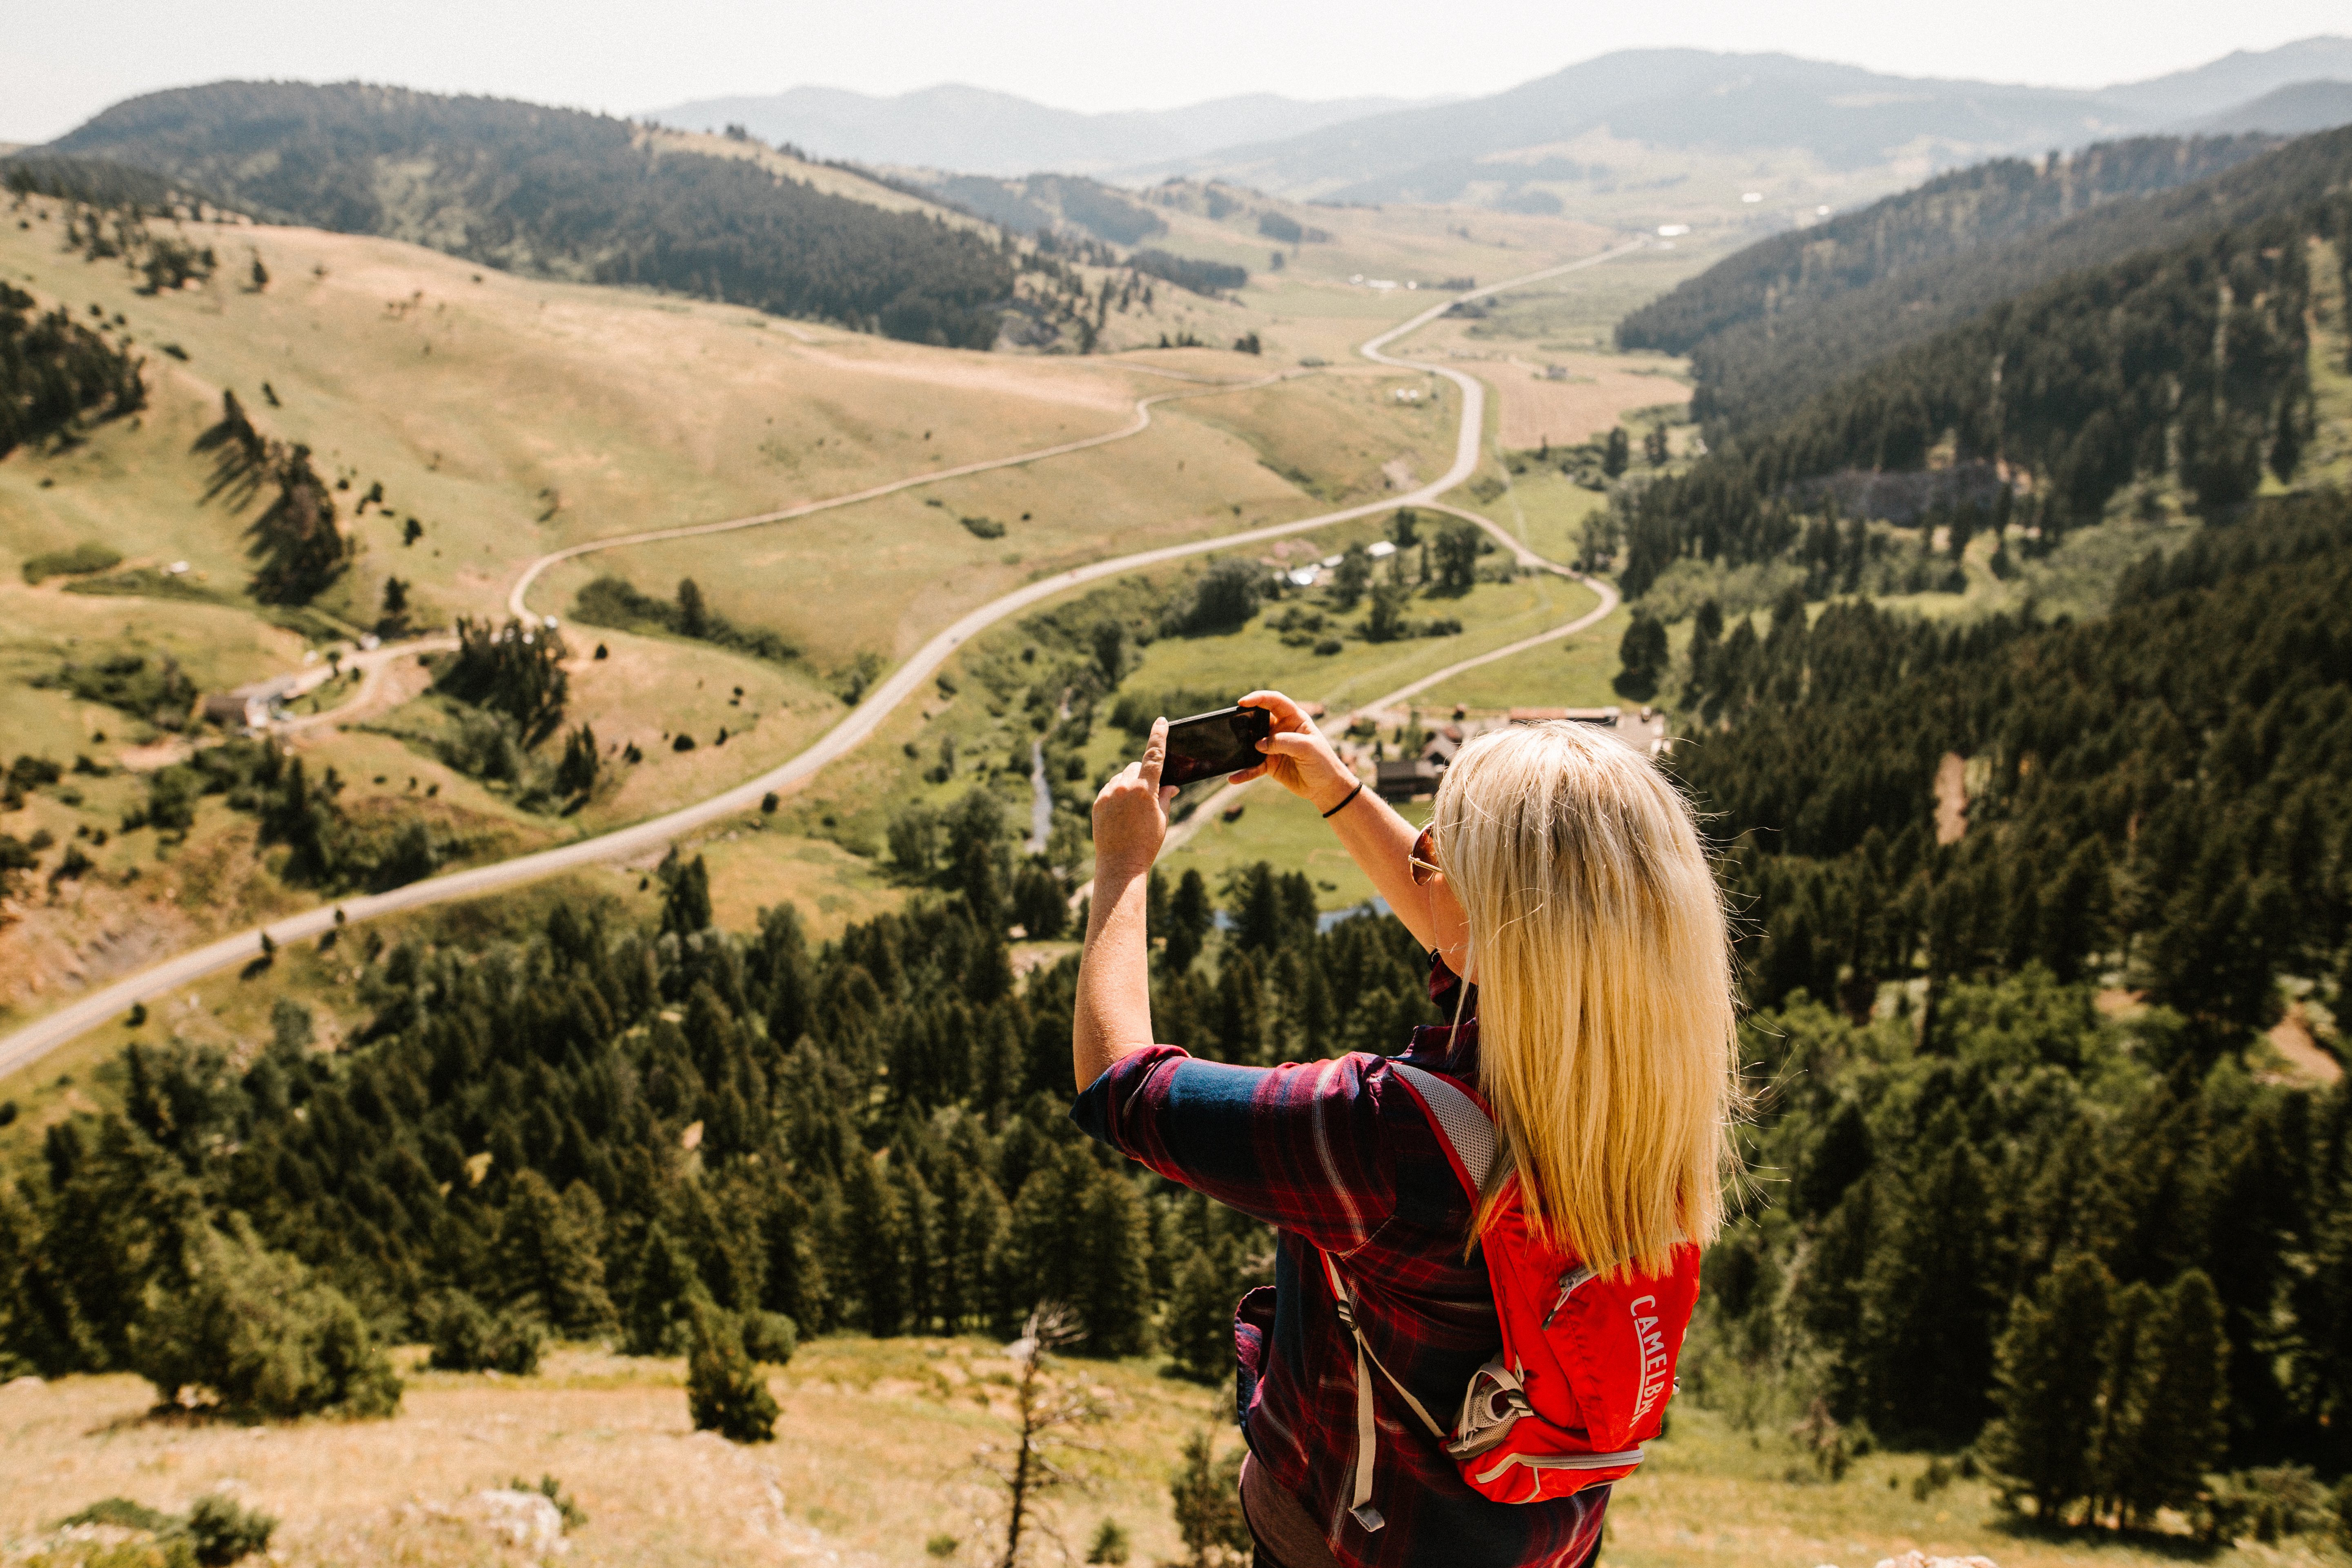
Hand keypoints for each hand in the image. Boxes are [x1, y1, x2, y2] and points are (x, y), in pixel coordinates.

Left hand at [1091, 716, 1177, 878]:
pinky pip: (1110, 788)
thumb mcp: (1162, 818)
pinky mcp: (1097, 801)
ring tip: (1133, 810)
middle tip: (1149, 794)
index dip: (1159, 736)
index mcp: (1145, 789)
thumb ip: (1165, 796)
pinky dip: (1117, 794)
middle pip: (1135, 767)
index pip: (1154, 755)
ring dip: (1129, 784)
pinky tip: (1121, 813)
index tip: (1161, 721)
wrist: (1120, 864)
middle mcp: (1124, 786)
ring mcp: (1108, 793)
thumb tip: (1171, 784)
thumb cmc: (1147, 843)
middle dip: (1143, 774)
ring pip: (1122, 777)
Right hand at [1232, 691, 1359, 811]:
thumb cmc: (1323, 762)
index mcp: (1294, 719)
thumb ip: (1283, 742)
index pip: (1274, 701)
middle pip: (1259, 720)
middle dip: (1245, 721)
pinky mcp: (1270, 764)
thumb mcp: (1307, 748)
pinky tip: (1234, 778)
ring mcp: (1274, 747)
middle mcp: (1282, 730)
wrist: (1326, 787)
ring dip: (1241, 747)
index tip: (1243, 702)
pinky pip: (1253, 766)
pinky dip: (1244, 772)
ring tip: (1230, 751)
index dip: (1259, 698)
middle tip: (1232, 725)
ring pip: (1252, 743)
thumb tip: (1258, 744)